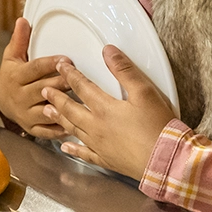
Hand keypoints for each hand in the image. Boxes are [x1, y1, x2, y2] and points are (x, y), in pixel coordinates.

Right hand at [0, 18, 69, 137]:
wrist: (0, 101)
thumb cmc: (12, 76)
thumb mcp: (11, 57)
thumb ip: (19, 40)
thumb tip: (23, 20)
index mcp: (15, 77)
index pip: (34, 69)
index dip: (50, 64)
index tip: (66, 60)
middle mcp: (19, 96)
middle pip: (43, 89)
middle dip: (61, 84)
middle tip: (79, 79)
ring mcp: (25, 113)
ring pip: (47, 110)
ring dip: (63, 106)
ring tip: (80, 102)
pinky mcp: (32, 128)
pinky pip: (47, 130)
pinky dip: (61, 128)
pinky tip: (75, 124)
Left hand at [42, 45, 177, 178]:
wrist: (167, 161)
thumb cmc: (159, 127)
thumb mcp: (145, 92)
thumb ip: (125, 70)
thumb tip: (108, 51)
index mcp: (105, 108)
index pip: (82, 86)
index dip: (70, 75)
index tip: (60, 67)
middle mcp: (97, 126)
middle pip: (71, 108)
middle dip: (56, 97)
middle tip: (44, 90)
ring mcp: (100, 145)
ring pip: (73, 129)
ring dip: (59, 118)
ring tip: (47, 110)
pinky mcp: (107, 160)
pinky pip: (85, 154)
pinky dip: (73, 149)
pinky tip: (65, 147)